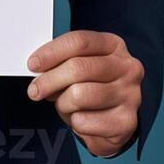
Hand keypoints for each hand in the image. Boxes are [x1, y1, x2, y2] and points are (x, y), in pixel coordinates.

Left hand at [26, 30, 142, 157]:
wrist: (117, 119)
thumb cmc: (94, 85)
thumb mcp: (81, 64)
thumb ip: (63, 60)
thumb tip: (37, 67)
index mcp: (113, 45)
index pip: (79, 41)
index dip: (51, 52)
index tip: (33, 64)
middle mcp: (126, 67)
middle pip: (78, 68)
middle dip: (49, 80)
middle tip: (35, 90)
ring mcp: (130, 95)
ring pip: (79, 95)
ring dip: (62, 103)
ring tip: (64, 104)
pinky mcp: (127, 122)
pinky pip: (85, 121)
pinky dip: (74, 122)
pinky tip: (80, 118)